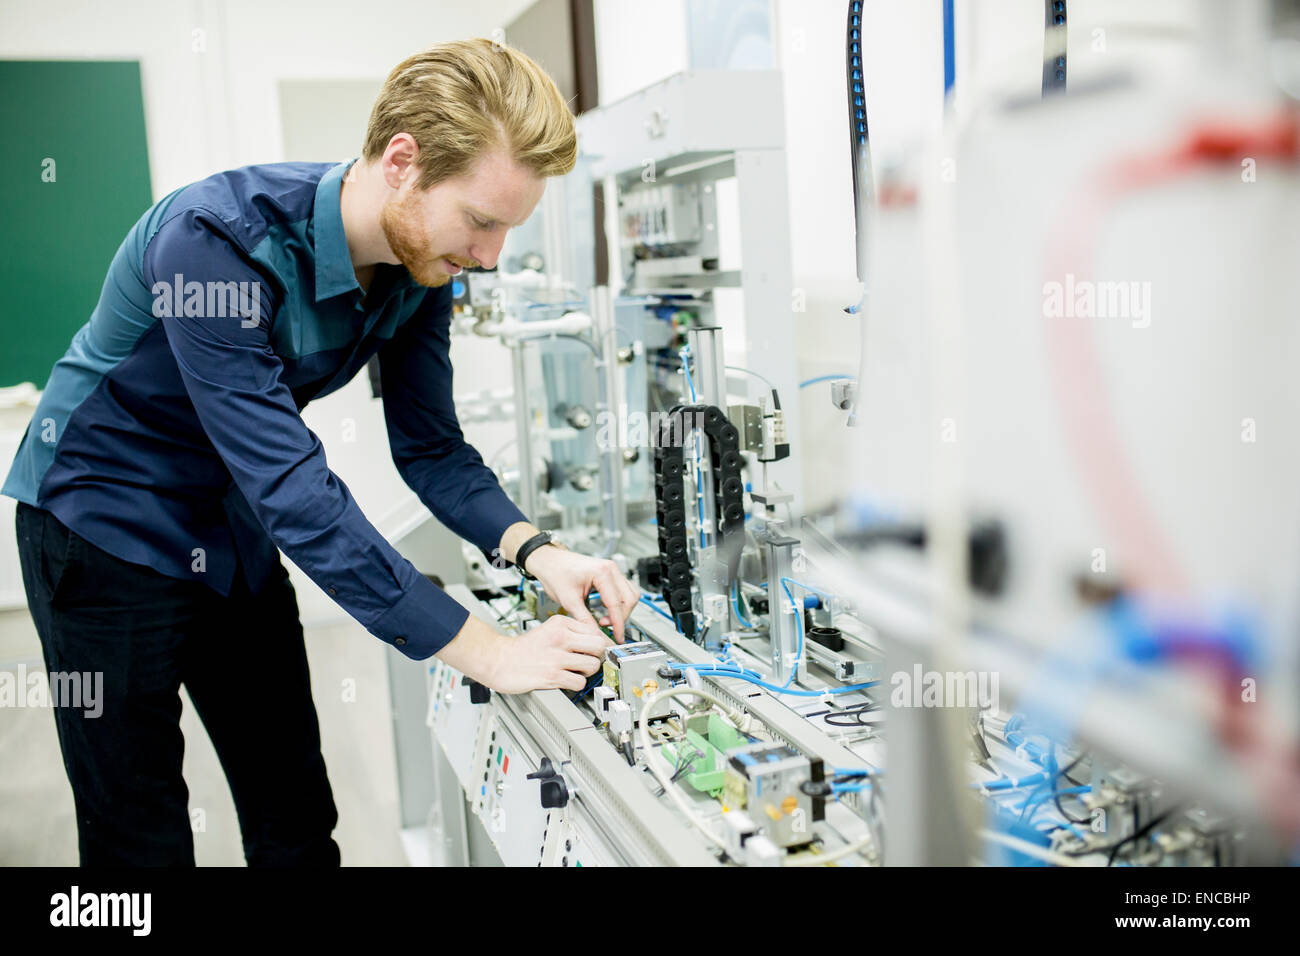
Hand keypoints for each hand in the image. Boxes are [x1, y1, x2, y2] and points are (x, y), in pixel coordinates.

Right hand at [490, 614, 610, 693]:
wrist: (498, 660)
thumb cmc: (523, 648)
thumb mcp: (548, 629)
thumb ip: (570, 632)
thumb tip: (596, 641)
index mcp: (560, 623)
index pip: (595, 630)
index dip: (600, 642)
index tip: (597, 649)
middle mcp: (560, 638)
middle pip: (599, 646)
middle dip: (597, 656)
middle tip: (589, 659)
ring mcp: (557, 657)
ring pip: (593, 665)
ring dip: (587, 672)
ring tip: (576, 670)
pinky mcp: (552, 676)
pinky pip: (579, 682)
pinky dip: (576, 684)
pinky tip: (567, 680)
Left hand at [526, 546, 639, 642]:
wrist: (548, 561)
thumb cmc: (555, 572)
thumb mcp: (568, 600)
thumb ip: (584, 619)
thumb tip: (595, 635)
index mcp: (602, 572)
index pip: (617, 604)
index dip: (618, 624)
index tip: (617, 637)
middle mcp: (611, 569)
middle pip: (629, 599)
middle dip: (621, 618)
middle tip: (607, 629)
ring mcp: (612, 570)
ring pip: (630, 595)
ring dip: (622, 611)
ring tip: (606, 620)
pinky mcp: (610, 574)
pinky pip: (624, 591)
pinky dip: (620, 604)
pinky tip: (608, 611)